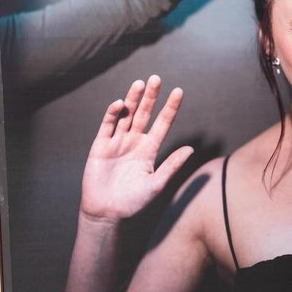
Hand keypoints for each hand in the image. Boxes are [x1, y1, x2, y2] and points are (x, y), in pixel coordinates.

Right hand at [80, 77, 193, 223]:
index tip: (178, 91)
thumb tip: (191, 149)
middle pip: (144, 114)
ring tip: (140, 83)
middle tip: (157, 78)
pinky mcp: (100, 145)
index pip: (162, 123)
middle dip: (150, 97)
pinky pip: (107, 126)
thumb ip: (171, 165)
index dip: (170, 108)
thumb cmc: (132, 202)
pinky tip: (120, 104)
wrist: (106, 212)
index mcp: (149, 149)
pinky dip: (113, 114)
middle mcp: (133, 141)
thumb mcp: (156, 184)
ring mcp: (117, 142)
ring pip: (126, 115)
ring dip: (132, 99)